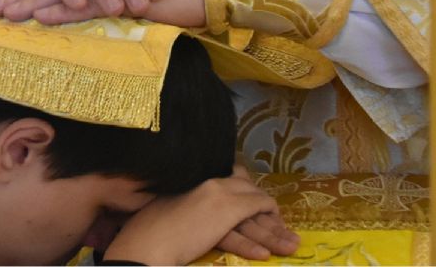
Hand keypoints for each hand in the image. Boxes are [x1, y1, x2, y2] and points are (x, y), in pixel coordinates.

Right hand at [104, 165, 299, 264]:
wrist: (145, 239)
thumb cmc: (154, 230)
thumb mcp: (181, 212)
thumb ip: (200, 210)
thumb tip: (213, 221)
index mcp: (203, 180)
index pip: (238, 179)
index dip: (254, 198)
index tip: (264, 216)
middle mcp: (214, 183)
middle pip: (252, 196)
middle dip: (272, 218)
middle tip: (286, 236)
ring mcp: (219, 196)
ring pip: (257, 213)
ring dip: (275, 233)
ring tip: (290, 248)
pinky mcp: (222, 212)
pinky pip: (250, 224)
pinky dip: (260, 240)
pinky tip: (265, 255)